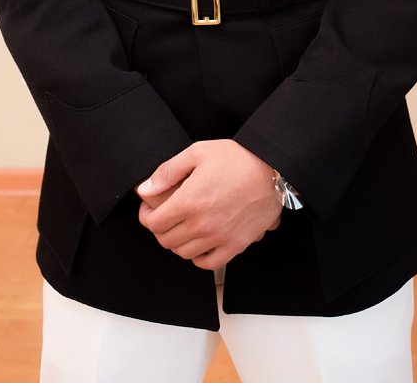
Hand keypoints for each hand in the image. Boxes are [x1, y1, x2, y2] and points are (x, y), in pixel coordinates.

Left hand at [135, 140, 282, 269]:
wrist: (272, 169)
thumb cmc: (236, 158)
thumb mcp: (197, 153)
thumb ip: (167, 172)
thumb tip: (144, 189)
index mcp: (189, 201)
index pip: (153, 223)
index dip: (146, 216)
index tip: (149, 209)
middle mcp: (203, 224)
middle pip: (166, 240)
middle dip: (160, 229)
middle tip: (164, 217)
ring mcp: (221, 237)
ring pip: (184, 253)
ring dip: (178, 242)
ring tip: (181, 227)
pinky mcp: (237, 245)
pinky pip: (210, 264)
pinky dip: (199, 258)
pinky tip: (199, 243)